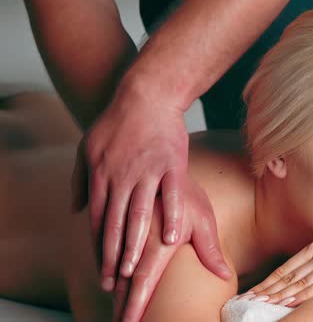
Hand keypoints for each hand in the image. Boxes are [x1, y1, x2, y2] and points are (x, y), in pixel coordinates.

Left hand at [70, 84, 227, 292]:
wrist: (145, 95)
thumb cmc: (116, 122)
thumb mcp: (86, 146)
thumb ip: (79, 179)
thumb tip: (74, 209)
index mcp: (100, 174)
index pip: (97, 219)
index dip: (98, 247)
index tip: (102, 270)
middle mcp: (120, 175)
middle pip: (115, 223)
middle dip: (113, 256)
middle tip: (115, 282)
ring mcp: (146, 170)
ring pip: (140, 214)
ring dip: (136, 244)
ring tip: (136, 270)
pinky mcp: (171, 163)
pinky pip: (171, 195)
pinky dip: (171, 217)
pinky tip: (173, 239)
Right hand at [112, 178, 231, 321]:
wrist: (162, 155)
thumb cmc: (190, 193)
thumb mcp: (203, 219)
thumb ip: (210, 250)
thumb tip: (225, 276)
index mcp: (159, 239)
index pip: (145, 279)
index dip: (136, 303)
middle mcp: (138, 233)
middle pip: (124, 274)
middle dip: (119, 299)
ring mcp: (124, 221)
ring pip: (110, 255)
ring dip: (108, 278)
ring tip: (108, 299)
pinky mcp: (115, 213)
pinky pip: (102, 237)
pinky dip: (101, 255)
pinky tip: (104, 268)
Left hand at [247, 240, 312, 306]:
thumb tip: (296, 284)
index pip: (286, 268)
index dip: (267, 282)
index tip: (252, 292)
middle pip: (289, 275)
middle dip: (267, 289)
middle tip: (249, 300)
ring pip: (301, 281)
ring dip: (280, 294)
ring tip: (263, 303)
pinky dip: (303, 294)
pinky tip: (290, 301)